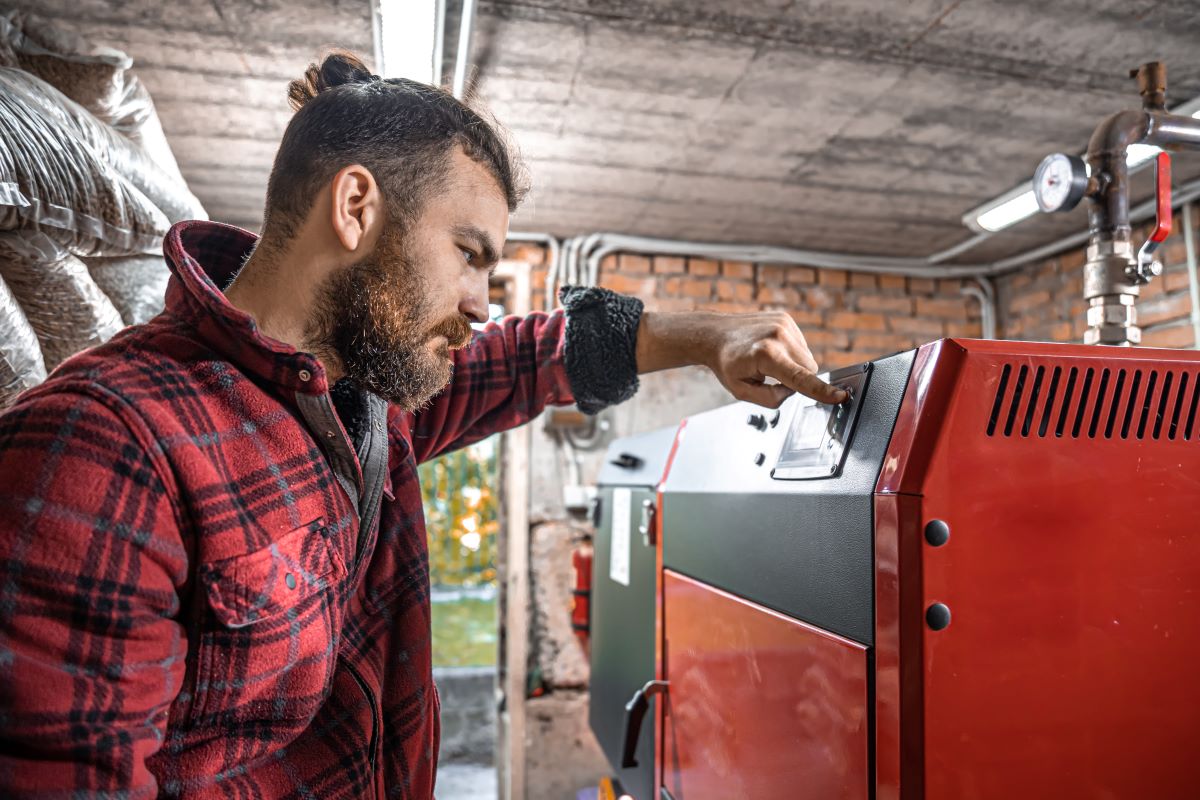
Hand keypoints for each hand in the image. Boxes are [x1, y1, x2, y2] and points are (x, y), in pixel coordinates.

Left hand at [703, 311, 846, 406]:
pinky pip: (801, 345)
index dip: (821, 391)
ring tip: (768, 361)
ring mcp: (784, 324)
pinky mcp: (786, 318)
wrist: (714, 334)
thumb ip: (770, 399)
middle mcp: (778, 336)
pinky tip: (772, 350)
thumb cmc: (726, 363)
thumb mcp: (741, 391)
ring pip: (807, 358)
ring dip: (794, 365)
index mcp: (766, 355)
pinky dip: (791, 352)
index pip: (800, 379)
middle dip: (797, 379)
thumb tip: (792, 391)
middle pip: (809, 369)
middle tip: (772, 377)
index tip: (839, 396)